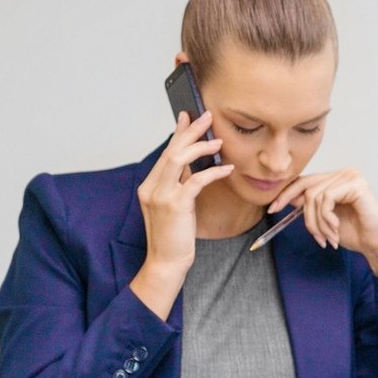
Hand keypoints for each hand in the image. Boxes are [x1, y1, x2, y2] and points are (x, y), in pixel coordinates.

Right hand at [130, 111, 236, 317]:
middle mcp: (151, 187)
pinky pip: (195, 180)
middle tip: (208, 116)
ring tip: (219, 140)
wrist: (166, 261)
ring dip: (200, 147)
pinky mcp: (175, 205)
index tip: (188, 116)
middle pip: (171, 150)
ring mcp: (160, 195)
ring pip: (178, 159)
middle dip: (190, 131)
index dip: (178, 133)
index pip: (166, 152)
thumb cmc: (175, 235)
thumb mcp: (176, 204)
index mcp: (150, 185)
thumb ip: (180, 183)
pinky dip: (213, 171)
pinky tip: (227, 168)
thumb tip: (192, 163)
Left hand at [268, 169, 377, 278]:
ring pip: (314, 196)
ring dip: (318, 222)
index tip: (272, 209)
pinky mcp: (356, 185)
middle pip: (306, 188)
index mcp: (337, 179)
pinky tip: (336, 229)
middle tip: (315, 235)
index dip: (286, 194)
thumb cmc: (354, 232)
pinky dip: (326, 218)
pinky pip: (326, 199)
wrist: (376, 244)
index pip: (304, 181)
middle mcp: (344, 173)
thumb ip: (308, 205)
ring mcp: (351, 177)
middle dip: (305, 216)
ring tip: (329, 236)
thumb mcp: (324, 218)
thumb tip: (285, 198)